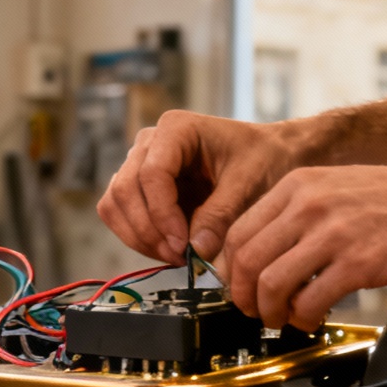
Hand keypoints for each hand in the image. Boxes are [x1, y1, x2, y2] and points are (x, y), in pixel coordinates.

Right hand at [97, 110, 304, 264]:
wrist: (271, 157)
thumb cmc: (264, 159)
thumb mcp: (250, 184)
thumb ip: (221, 215)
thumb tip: (195, 250)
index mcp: (176, 129)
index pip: (151, 173)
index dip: (161, 213)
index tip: (183, 244)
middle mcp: (150, 143)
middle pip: (125, 190)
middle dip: (148, 230)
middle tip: (179, 257)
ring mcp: (140, 164)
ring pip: (114, 204)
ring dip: (139, 237)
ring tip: (175, 257)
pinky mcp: (140, 188)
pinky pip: (120, 215)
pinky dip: (137, 237)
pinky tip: (168, 250)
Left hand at [219, 158, 386, 330]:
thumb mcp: (331, 188)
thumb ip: (293, 215)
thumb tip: (259, 254)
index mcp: (296, 186)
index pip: (237, 232)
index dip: (230, 270)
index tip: (238, 287)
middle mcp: (308, 205)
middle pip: (246, 261)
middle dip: (243, 296)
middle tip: (253, 311)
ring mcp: (332, 234)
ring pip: (271, 284)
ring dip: (270, 312)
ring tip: (283, 318)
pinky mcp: (357, 263)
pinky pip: (309, 301)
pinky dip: (303, 318)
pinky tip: (311, 319)